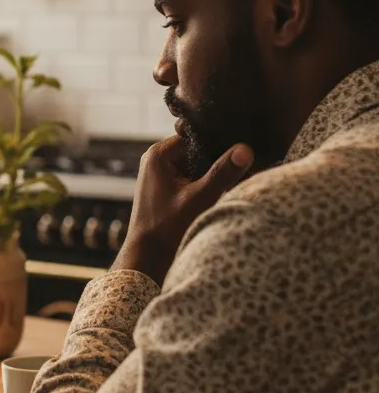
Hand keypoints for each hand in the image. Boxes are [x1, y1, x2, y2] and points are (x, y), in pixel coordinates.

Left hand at [113, 136, 253, 286]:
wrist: (147, 256)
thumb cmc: (166, 228)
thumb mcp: (199, 199)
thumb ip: (222, 173)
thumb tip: (246, 149)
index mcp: (158, 154)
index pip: (197, 136)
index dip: (218, 143)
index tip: (240, 150)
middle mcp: (156, 159)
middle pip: (197, 150)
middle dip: (217, 160)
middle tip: (241, 168)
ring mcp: (159, 173)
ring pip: (195, 164)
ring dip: (212, 174)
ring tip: (231, 181)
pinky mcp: (165, 187)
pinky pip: (190, 177)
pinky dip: (204, 184)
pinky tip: (220, 192)